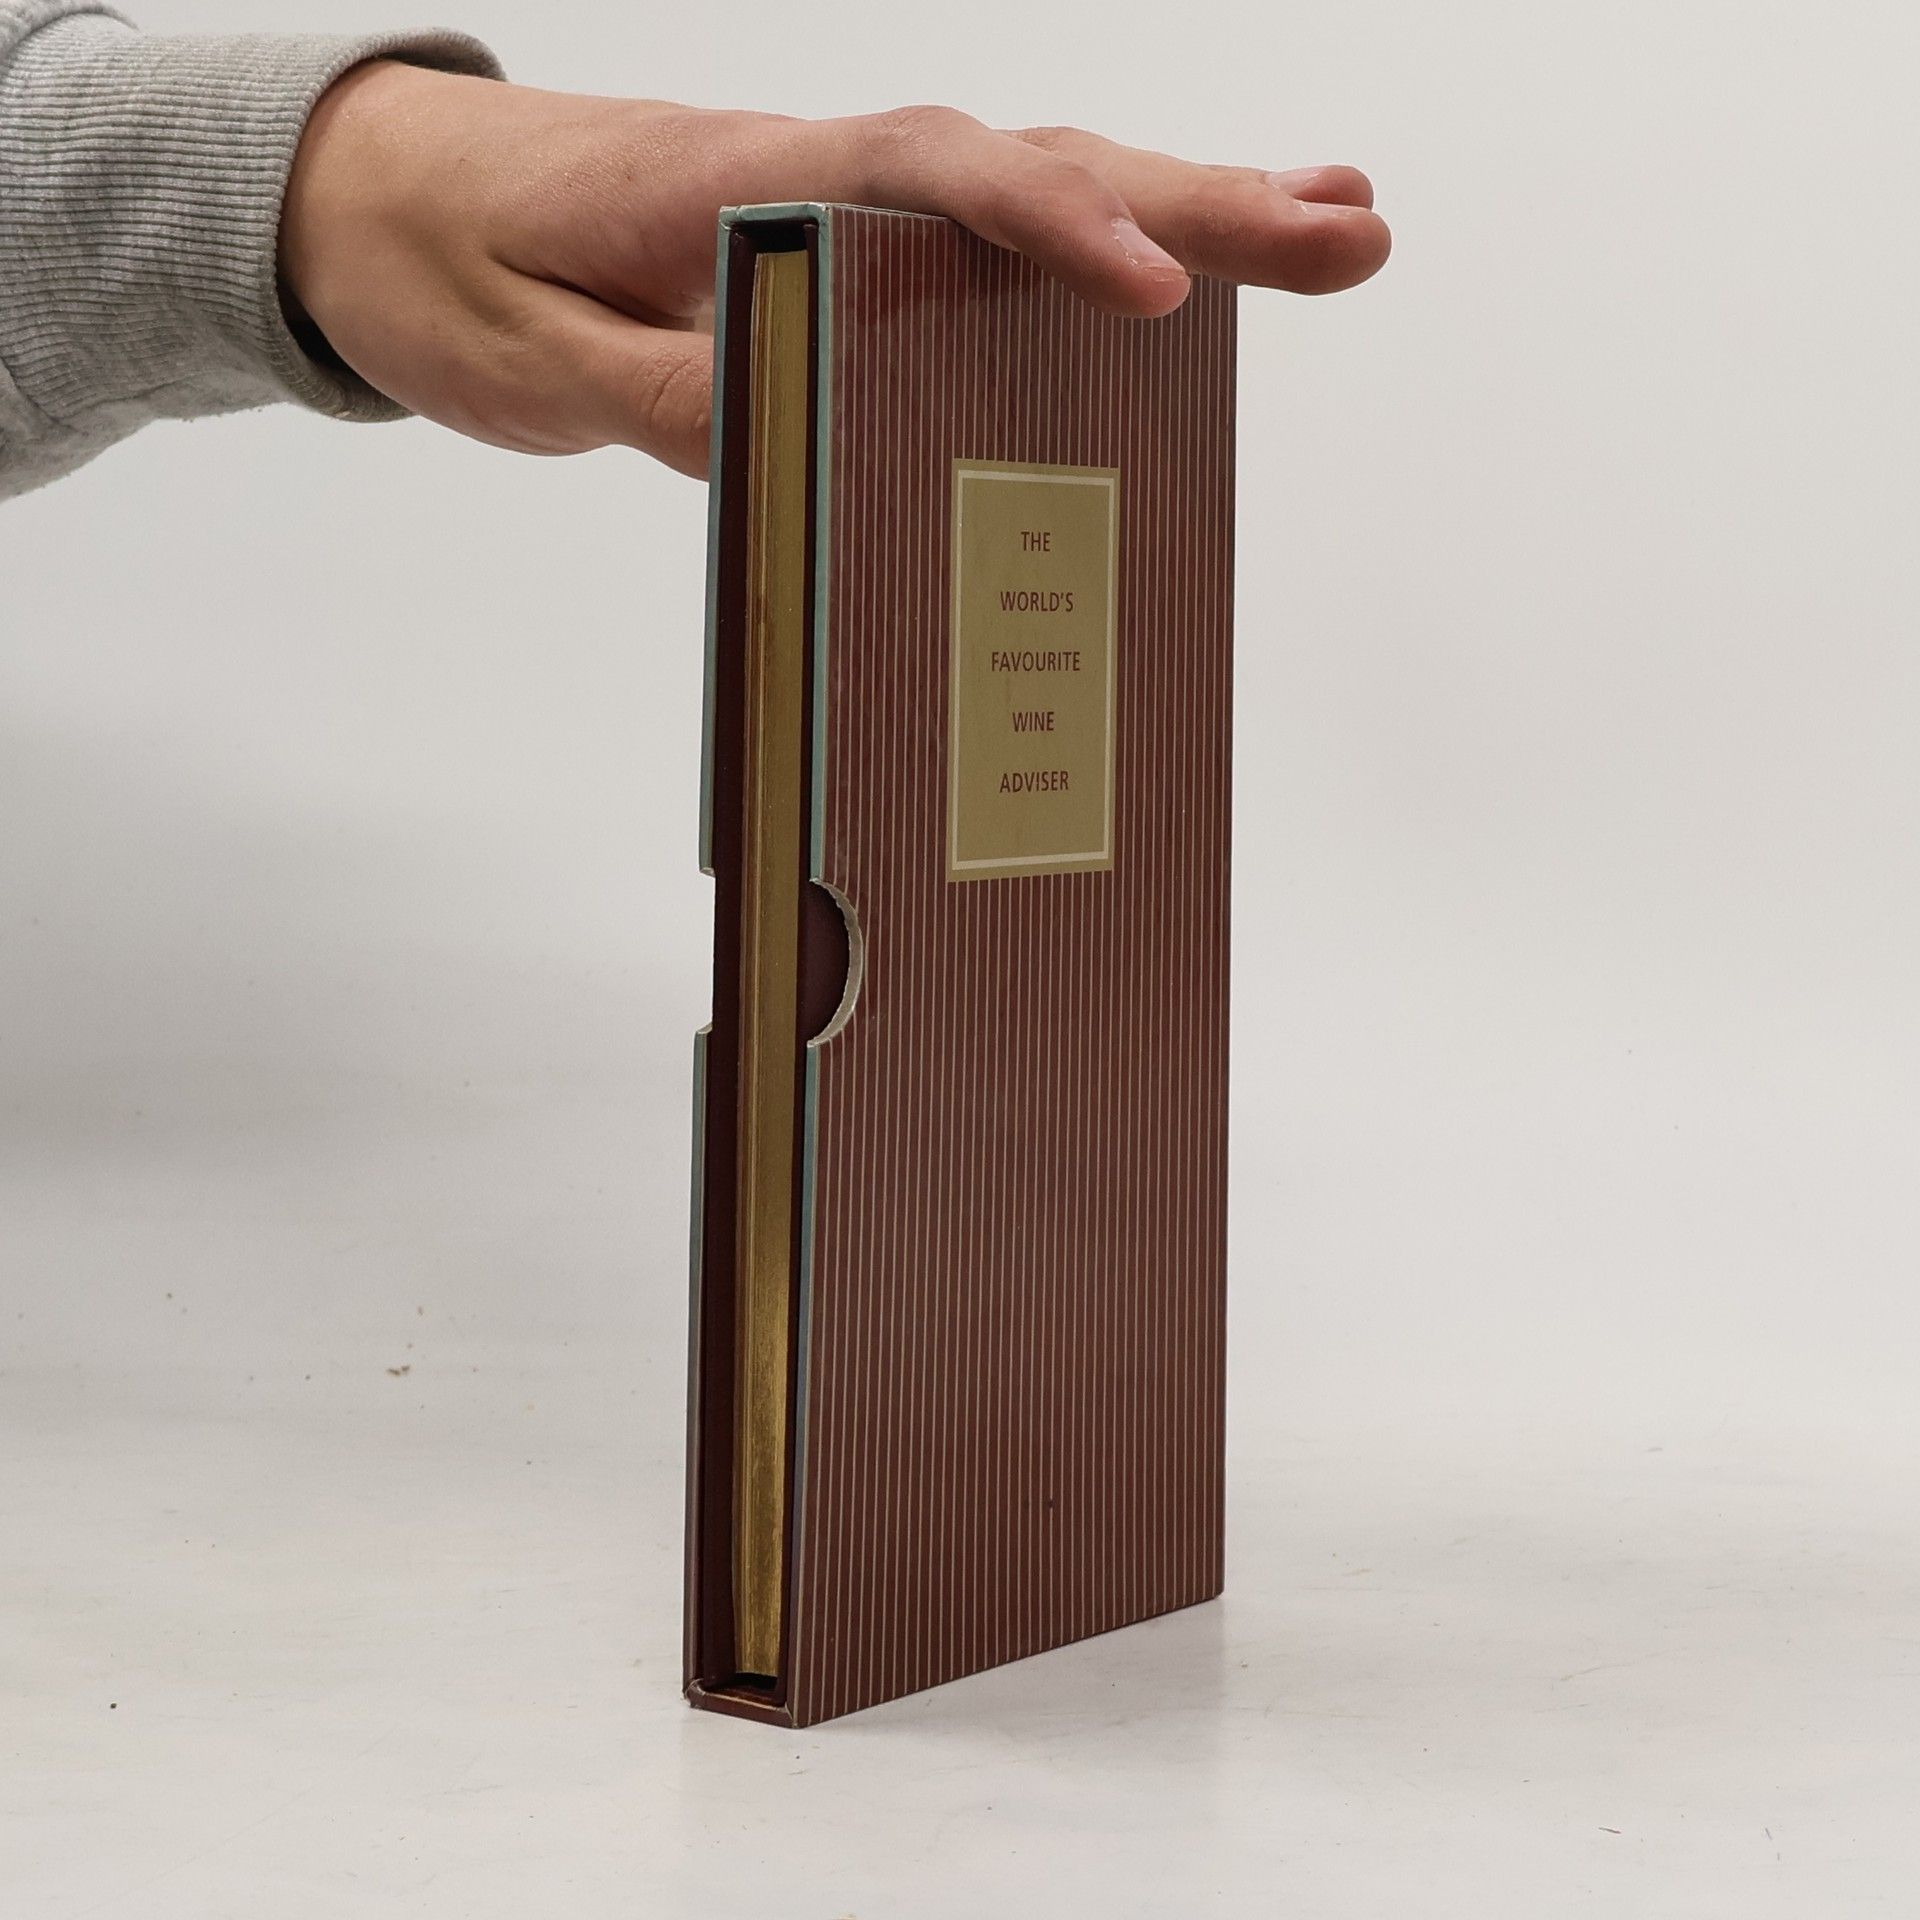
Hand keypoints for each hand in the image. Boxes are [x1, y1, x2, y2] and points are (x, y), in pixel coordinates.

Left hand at [279, 65, 1390, 476]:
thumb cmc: (448, 267)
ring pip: (1034, 197)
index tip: (1156, 295)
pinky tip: (1173, 281)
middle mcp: (818, 176)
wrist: (384, 197)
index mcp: (744, 188)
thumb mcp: (531, 359)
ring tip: (1333, 234)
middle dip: (1200, 205)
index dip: (1052, 234)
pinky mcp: (840, 252)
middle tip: (1350, 235)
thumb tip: (815, 427)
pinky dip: (1090, 252)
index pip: (931, 188)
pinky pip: (984, 248)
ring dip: (1187, 215)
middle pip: (1033, 173)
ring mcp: (839, 209)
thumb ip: (671, 392)